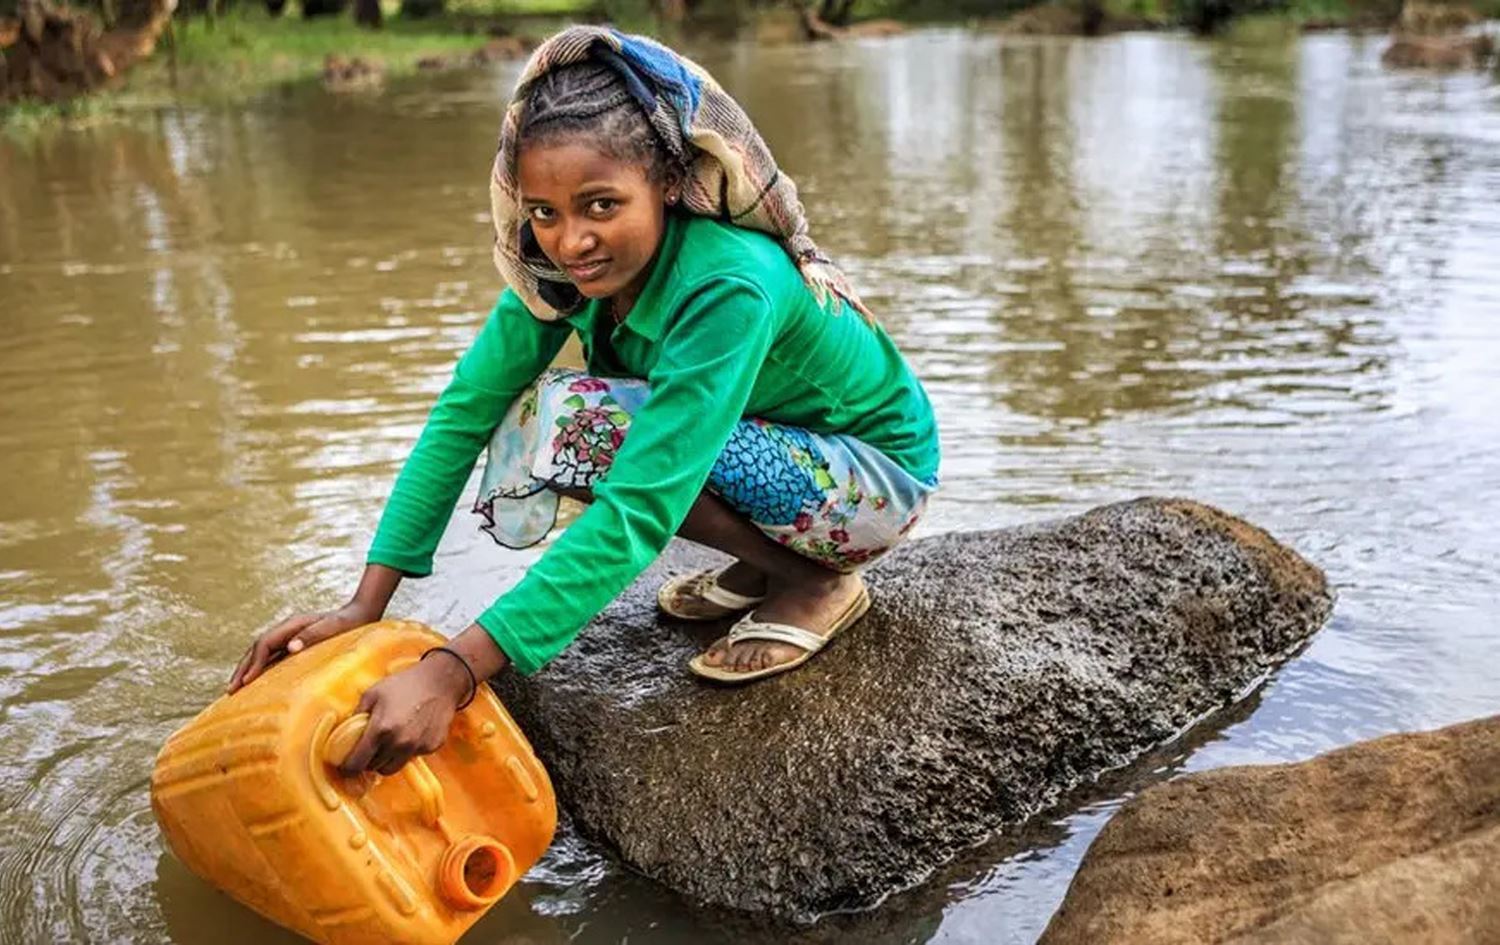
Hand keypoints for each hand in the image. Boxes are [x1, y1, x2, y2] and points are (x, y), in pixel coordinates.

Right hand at [228, 600, 378, 693]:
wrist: (359, 615)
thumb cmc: (347, 623)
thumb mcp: (332, 627)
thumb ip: (313, 635)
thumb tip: (291, 647)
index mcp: (292, 625)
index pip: (265, 644)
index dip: (254, 662)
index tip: (246, 680)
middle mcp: (287, 630)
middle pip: (257, 649)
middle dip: (243, 668)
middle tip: (230, 689)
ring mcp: (290, 637)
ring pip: (262, 654)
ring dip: (248, 670)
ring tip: (236, 689)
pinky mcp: (295, 645)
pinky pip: (272, 658)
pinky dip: (261, 670)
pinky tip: (256, 683)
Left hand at [334, 656, 472, 776]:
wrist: (440, 681)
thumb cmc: (404, 684)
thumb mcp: (373, 693)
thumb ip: (356, 715)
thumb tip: (343, 734)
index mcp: (380, 730)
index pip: (357, 763)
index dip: (348, 767)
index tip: (346, 766)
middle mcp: (399, 743)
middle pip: (374, 768)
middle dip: (368, 761)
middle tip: (370, 748)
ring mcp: (417, 747)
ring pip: (392, 768)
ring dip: (386, 760)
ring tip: (388, 743)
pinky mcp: (431, 747)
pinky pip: (411, 758)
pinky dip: (406, 751)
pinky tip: (410, 733)